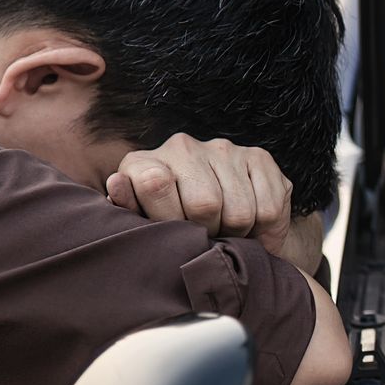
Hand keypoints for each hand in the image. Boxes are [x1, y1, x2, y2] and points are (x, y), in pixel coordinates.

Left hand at [106, 134, 319, 270]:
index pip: (155, 183)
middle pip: (205, 204)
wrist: (225, 226)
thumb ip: (128, 210)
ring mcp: (223, 149)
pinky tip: (250, 225)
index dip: (170, 220)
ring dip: (237, 233)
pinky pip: (267, 208)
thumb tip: (117, 183)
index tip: (176, 233)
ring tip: (227, 232)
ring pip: (239, 211)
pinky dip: (262, 229)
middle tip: (207, 237)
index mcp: (145, 163)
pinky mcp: (259, 156)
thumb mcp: (144, 227)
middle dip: (209, 232)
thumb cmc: (175, 229)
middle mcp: (182, 147)